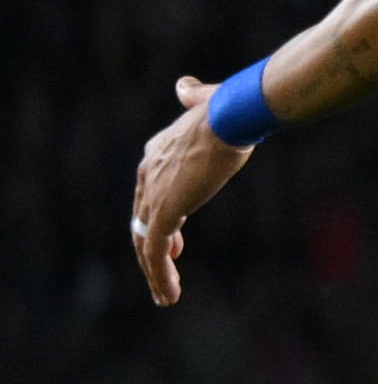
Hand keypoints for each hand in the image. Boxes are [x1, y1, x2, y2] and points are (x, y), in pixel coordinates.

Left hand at [130, 74, 254, 308]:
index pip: (148, 195)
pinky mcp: (162, 212)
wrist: (229, 117)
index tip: (176, 240)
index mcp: (156, 154)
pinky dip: (158, 275)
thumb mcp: (207, 102)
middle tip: (165, 274)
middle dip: (153, 249)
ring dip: (155, 273)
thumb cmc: (227, 110)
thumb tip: (185, 87)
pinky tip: (169, 294)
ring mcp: (153, 195)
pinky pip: (154, 250)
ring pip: (144, 242)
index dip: (158, 220)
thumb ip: (194, 96)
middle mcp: (147, 174)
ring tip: (164, 296)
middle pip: (141, 220)